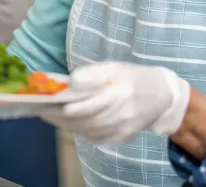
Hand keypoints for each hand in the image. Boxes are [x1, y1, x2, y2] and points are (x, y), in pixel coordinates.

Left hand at [42, 61, 190, 143]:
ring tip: (51, 117)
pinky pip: (95, 137)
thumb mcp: (114, 67)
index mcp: (119, 94)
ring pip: (88, 131)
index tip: (49, 105)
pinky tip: (68, 124)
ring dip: (67, 126)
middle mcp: (120, 115)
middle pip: (85, 120)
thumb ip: (92, 75)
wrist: (162, 96)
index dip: (69, 108)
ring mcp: (121, 130)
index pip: (89, 106)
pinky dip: (79, 131)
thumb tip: (71, 83)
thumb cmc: (133, 77)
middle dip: (61, 118)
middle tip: (44, 112)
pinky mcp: (121, 138)